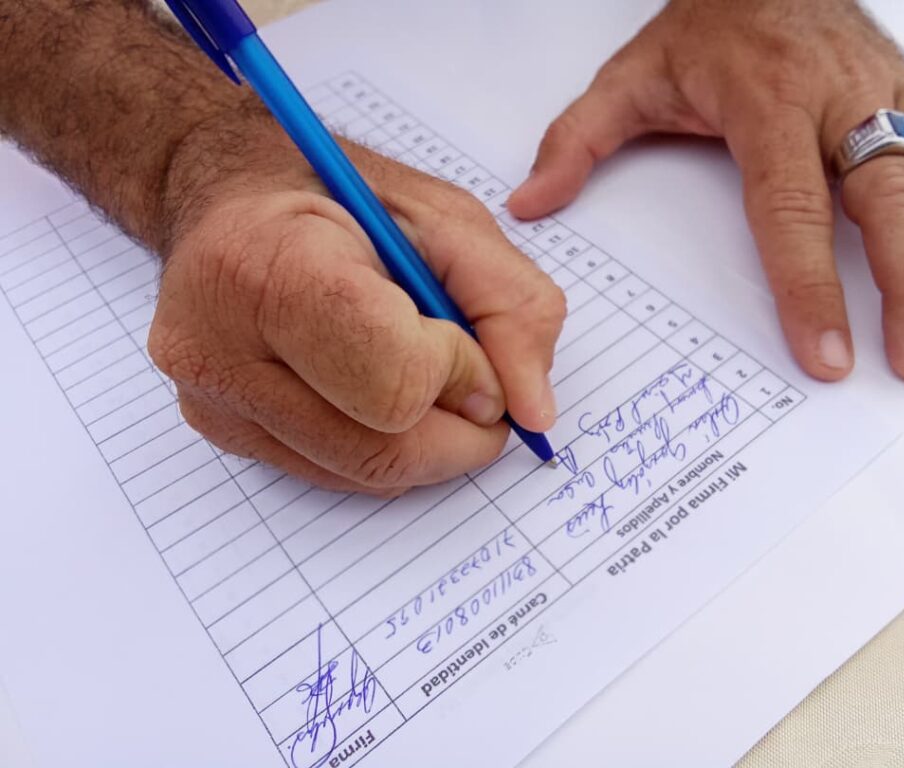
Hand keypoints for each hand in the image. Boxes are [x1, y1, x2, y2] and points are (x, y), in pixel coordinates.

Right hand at [149, 112, 565, 494]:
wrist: (231, 201)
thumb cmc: (337, 195)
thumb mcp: (446, 219)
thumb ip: (510, 306)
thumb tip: (534, 412)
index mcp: (268, 268)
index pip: (394, 379)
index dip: (459, 373)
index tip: (470, 345)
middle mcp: (218, 350)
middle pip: (383, 450)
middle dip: (461, 431)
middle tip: (480, 390)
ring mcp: (212, 404)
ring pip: (364, 476)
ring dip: (430, 443)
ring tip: (426, 376)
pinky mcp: (221, 435)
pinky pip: (337, 476)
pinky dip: (386, 447)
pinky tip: (378, 390)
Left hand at [508, 0, 903, 383]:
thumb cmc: (708, 26)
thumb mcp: (630, 77)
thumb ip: (578, 141)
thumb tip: (531, 203)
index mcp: (768, 106)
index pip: (791, 209)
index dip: (812, 287)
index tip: (830, 355)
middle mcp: (842, 96)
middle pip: (890, 193)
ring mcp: (894, 85)